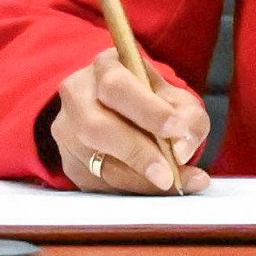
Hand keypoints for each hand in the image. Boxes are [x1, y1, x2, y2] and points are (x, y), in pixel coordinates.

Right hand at [52, 53, 210, 193]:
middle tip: (168, 173)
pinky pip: (95, 182)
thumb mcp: (179, 100)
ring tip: (171, 183)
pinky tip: (152, 188)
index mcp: (106, 67)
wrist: (125, 113)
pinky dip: (127, 188)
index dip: (146, 109)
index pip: (117, 86)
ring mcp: (67, 130)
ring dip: (135, 178)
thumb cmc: (153, 102)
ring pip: (92, 160)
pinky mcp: (69, 161)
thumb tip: (181, 149)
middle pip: (95, 125)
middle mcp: (77, 95)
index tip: (175, 129)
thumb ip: (189, 119)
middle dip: (136, 152)